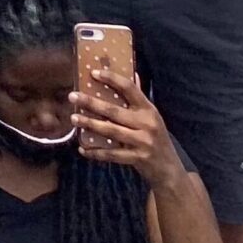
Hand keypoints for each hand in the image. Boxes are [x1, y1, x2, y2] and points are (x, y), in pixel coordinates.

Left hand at [75, 69, 178, 187]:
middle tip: (72, 96)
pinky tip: (82, 149)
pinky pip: (112, 155)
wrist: (169, 169)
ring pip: (111, 131)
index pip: (130, 89)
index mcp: (149, 110)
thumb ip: (139, 98)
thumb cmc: (156, 138)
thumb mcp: (152, 117)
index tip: (94, 73)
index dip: (112, 79)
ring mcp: (142, 142)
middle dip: (91, 102)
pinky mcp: (138, 158)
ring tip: (73, 118)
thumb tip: (132, 72)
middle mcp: (146, 124)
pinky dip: (96, 152)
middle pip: (114, 111)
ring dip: (90, 124)